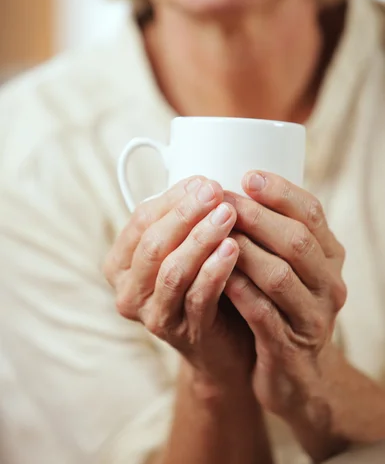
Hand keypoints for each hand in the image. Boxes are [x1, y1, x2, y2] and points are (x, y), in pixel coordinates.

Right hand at [105, 177, 255, 390]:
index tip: (205, 181)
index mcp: (121, 262)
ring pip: (173, 270)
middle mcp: (128, 290)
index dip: (173, 197)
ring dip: (201, 238)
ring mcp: (152, 315)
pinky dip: (215, 270)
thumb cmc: (202, 282)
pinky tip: (233, 248)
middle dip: (186, 213)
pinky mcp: (182, 334)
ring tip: (228, 214)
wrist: (224, 343)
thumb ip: (185, 218)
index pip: (141, 220)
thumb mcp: (185, 246)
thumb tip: (203, 183)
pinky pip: (197, 297)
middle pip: (153, 243)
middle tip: (216, 192)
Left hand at [224, 171, 346, 417]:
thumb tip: (230, 186)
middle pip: (296, 240)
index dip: (281, 192)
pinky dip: (239, 290)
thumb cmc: (280, 305)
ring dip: (243, 251)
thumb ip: (270, 233)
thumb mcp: (288, 266)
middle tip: (220, 201)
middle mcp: (329, 283)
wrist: (295, 375)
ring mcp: (314, 317)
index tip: (247, 175)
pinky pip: (263, 313)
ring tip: (212, 233)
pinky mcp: (291, 346)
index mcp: (329, 255)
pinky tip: (216, 276)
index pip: (312, 213)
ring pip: (279, 275)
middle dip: (255, 217)